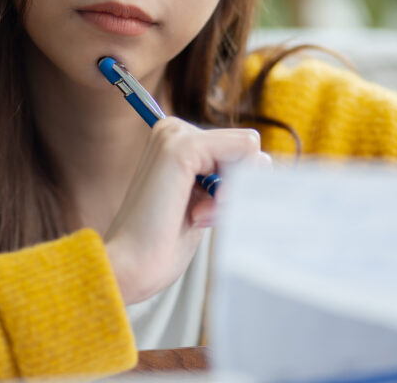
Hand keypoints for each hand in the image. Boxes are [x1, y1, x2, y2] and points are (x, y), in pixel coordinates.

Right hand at [103, 117, 269, 304]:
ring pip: (249, 149)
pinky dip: (232, 191)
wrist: (131, 267)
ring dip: (234, 192)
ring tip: (197, 216)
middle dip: (238, 187)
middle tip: (201, 216)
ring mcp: (177, 135)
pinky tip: (199, 213)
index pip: (241, 148)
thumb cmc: (163, 244)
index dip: (236, 185)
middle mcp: (175, 129)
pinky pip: (244, 151)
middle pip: (249, 147)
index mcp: (177, 139)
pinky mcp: (183, 148)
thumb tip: (265, 163)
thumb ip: (225, 178)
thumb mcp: (203, 202)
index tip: (203, 212)